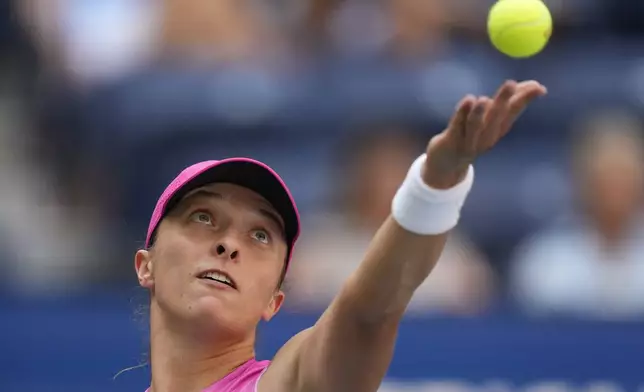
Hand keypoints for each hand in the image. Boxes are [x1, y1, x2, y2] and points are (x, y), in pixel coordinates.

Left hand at [423, 80, 546, 188]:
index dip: (524, 99)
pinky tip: (467, 100)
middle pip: (495, 119)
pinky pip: (456, 127)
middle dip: (503, 101)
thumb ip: (507, 101)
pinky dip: (461, 114)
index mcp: (497, 130)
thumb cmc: (471, 135)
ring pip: (475, 127)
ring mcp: (468, 142)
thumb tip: (536, 84)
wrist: (447, 164)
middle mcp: (486, 138)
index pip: (513, 112)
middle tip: (511, 83)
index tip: (538, 87)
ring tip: (482, 99)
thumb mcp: (490, 119)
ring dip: (479, 114)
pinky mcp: (450, 142)